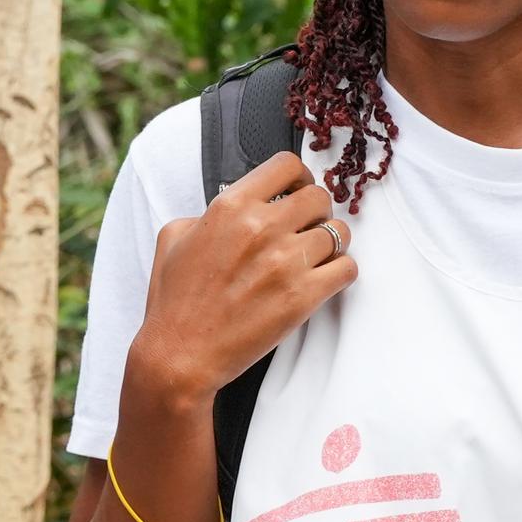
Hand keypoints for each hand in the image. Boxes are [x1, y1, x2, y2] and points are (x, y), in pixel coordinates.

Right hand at [128, 151, 358, 406]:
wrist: (179, 356)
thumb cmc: (174, 302)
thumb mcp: (174, 238)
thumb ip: (208, 212)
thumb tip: (235, 206)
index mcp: (230, 207)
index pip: (287, 166)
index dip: (298, 177)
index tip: (297, 191)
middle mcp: (261, 227)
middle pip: (320, 197)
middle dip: (316, 212)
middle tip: (306, 230)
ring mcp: (286, 262)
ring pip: (339, 232)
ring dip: (331, 244)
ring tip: (314, 258)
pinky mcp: (303, 296)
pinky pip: (348, 268)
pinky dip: (341, 272)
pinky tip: (323, 280)